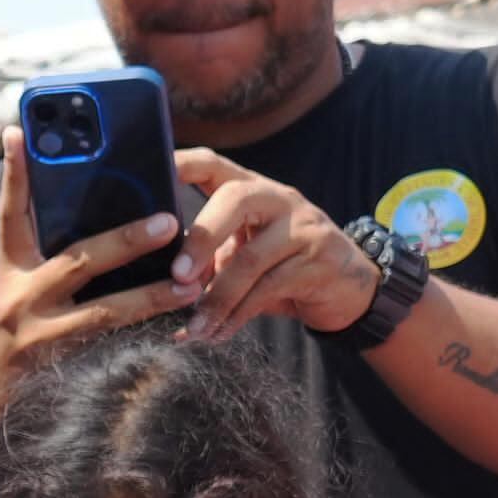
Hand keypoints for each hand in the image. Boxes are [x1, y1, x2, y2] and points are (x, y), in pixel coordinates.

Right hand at [0, 126, 202, 443]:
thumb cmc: (20, 335)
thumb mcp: (18, 288)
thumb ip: (47, 249)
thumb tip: (86, 198)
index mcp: (11, 270)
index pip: (11, 213)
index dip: (14, 173)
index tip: (18, 133)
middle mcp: (20, 300)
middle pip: (77, 261)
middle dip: (126, 239)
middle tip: (170, 220)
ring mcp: (41, 339)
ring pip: (105, 313)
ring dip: (152, 296)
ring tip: (191, 284)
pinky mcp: (62, 371)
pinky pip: (114, 350)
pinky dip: (148, 338)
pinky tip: (181, 328)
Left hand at [175, 152, 379, 344]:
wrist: (347, 289)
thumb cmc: (281, 267)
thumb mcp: (242, 253)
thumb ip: (209, 256)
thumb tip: (162, 280)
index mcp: (251, 188)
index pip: (212, 164)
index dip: (181, 165)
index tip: (150, 179)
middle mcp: (278, 198)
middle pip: (235, 199)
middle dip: (202, 237)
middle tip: (178, 276)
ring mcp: (303, 227)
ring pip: (250, 258)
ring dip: (216, 298)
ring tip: (194, 327)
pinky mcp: (319, 262)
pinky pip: (268, 290)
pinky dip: (237, 316)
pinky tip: (219, 333)